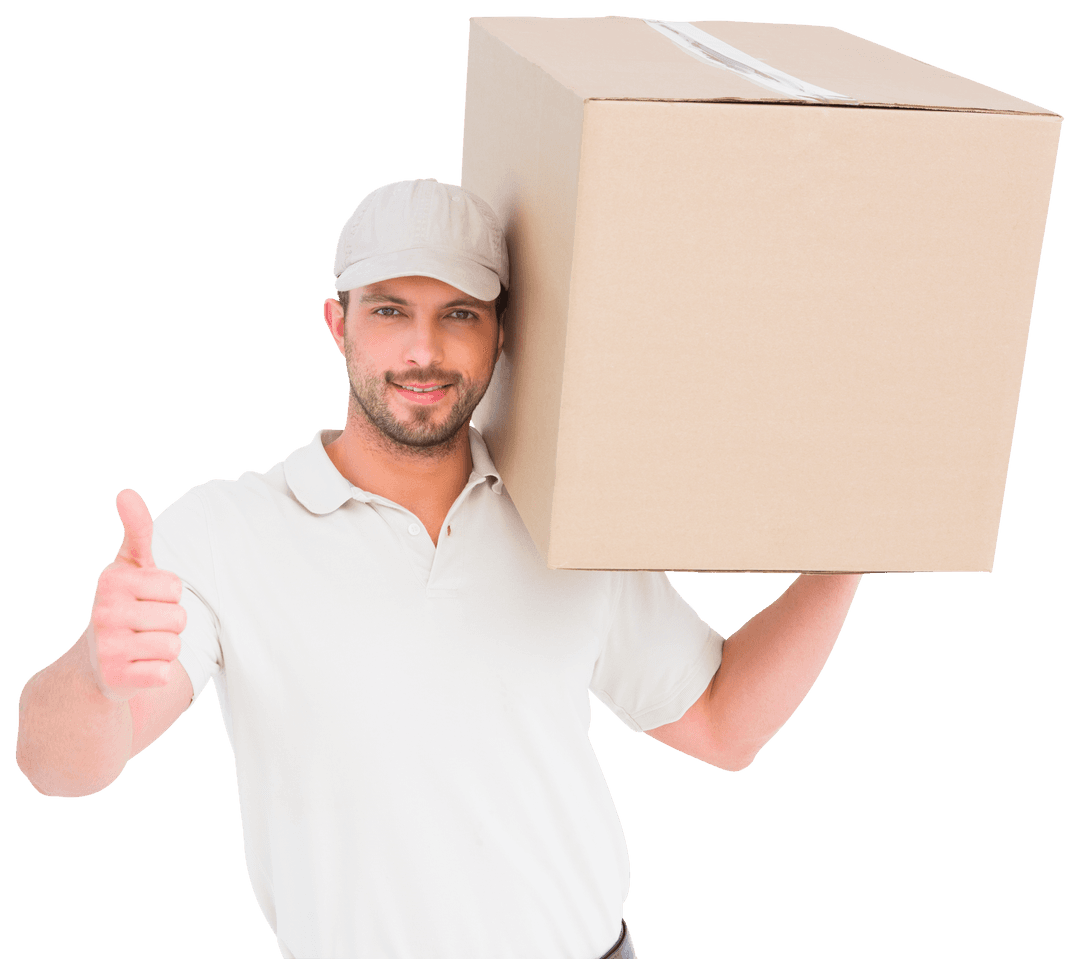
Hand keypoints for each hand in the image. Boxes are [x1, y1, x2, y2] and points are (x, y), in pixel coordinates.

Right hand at [86, 490, 186, 701]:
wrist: (92, 667)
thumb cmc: (123, 606)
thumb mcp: (128, 567)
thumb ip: (137, 531)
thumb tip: (126, 492)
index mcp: (111, 580)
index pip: (176, 586)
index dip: (169, 596)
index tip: (145, 599)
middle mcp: (104, 611)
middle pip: (180, 617)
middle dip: (169, 625)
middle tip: (143, 628)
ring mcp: (107, 646)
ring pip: (175, 645)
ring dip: (165, 649)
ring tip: (141, 646)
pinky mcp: (115, 678)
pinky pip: (165, 673)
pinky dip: (157, 673)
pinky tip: (137, 669)